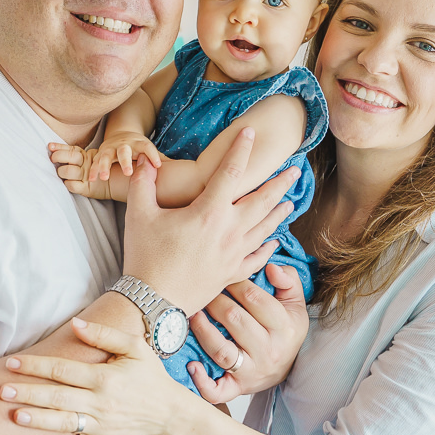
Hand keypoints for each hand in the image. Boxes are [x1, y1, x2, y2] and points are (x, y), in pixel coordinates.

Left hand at [0, 317, 185, 434]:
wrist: (170, 413)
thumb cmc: (150, 376)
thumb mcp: (134, 348)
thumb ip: (104, 334)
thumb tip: (75, 324)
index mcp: (105, 378)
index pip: (63, 371)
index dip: (37, 366)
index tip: (13, 363)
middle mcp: (100, 403)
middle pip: (58, 397)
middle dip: (29, 393)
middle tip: (2, 389)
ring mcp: (99, 425)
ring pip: (63, 423)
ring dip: (38, 421)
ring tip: (14, 416)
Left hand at [48, 144, 111, 198]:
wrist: (112, 185)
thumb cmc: (95, 172)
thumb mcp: (88, 159)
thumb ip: (74, 153)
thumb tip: (51, 146)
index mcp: (86, 156)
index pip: (71, 149)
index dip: (59, 147)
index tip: (50, 146)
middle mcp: (86, 164)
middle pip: (71, 156)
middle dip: (59, 156)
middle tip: (53, 159)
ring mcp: (86, 176)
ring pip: (70, 171)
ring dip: (62, 171)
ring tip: (61, 173)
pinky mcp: (87, 188)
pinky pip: (72, 185)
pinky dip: (67, 184)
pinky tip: (67, 182)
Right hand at [90, 131, 162, 180]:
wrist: (122, 135)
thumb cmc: (139, 148)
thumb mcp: (150, 150)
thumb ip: (161, 159)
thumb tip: (182, 169)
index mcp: (139, 143)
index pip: (147, 147)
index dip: (152, 155)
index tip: (158, 165)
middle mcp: (125, 144)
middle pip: (125, 151)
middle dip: (125, 161)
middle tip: (128, 173)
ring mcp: (112, 148)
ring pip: (107, 155)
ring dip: (105, 166)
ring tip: (104, 177)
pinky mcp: (101, 152)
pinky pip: (96, 161)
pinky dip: (94, 170)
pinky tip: (92, 180)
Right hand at [122, 127, 298, 315]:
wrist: (153, 302)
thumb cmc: (145, 257)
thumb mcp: (139, 215)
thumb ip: (143, 183)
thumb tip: (144, 161)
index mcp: (209, 212)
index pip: (230, 172)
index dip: (241, 149)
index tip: (251, 132)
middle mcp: (229, 231)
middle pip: (262, 201)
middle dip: (279, 183)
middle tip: (295, 170)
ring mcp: (234, 254)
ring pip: (265, 228)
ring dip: (279, 212)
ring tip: (291, 201)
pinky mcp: (231, 273)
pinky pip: (258, 258)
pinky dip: (269, 247)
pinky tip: (275, 241)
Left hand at [188, 264, 309, 402]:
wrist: (287, 368)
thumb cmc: (286, 331)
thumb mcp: (295, 304)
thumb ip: (288, 280)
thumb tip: (270, 267)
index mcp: (285, 327)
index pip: (255, 299)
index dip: (235, 283)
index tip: (223, 275)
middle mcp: (269, 351)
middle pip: (235, 320)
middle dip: (215, 301)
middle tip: (203, 291)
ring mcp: (252, 372)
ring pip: (222, 350)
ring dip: (202, 330)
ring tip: (193, 314)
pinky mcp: (238, 388)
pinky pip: (218, 391)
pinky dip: (202, 381)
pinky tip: (192, 365)